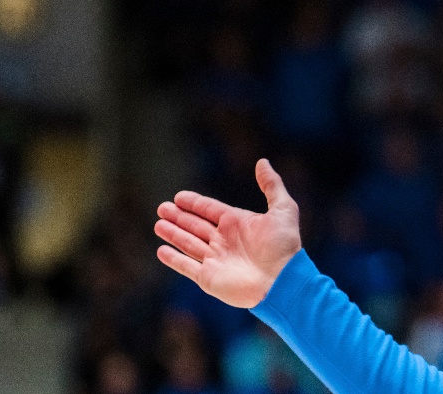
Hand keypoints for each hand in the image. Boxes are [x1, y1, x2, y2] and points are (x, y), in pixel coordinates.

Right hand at [154, 158, 301, 307]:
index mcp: (238, 224)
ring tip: (158, 224)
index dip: (195, 203)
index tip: (179, 197)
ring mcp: (216, 260)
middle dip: (179, 217)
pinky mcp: (209, 278)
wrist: (282, 281)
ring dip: (173, 234)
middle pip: (196, 225)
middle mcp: (225, 241)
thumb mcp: (284, 209)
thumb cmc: (284, 246)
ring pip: (188, 243)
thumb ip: (272, 185)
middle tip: (162, 207)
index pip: (210, 210)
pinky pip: (187, 266)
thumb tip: (262, 162)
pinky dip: (174, 259)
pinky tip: (161, 250)